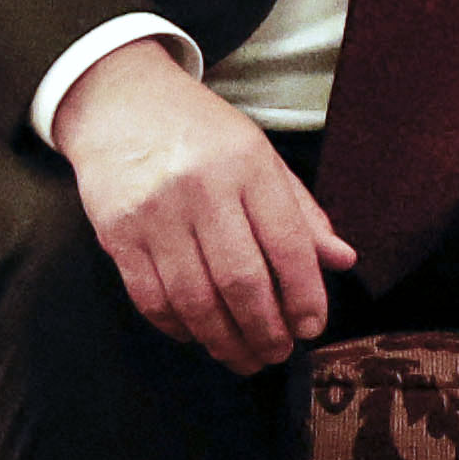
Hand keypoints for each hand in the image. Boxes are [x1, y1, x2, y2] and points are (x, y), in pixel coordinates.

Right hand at [51, 43, 353, 371]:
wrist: (119, 103)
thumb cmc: (200, 133)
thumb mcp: (261, 155)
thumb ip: (301, 211)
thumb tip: (343, 260)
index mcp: (248, 166)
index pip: (287, 244)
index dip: (304, 295)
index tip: (312, 327)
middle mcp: (201, 189)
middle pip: (240, 280)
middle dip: (265, 329)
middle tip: (278, 353)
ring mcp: (153, 214)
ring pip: (194, 298)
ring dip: (223, 339)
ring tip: (244, 357)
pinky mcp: (115, 234)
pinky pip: (151, 298)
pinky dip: (178, 327)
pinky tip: (199, 335)